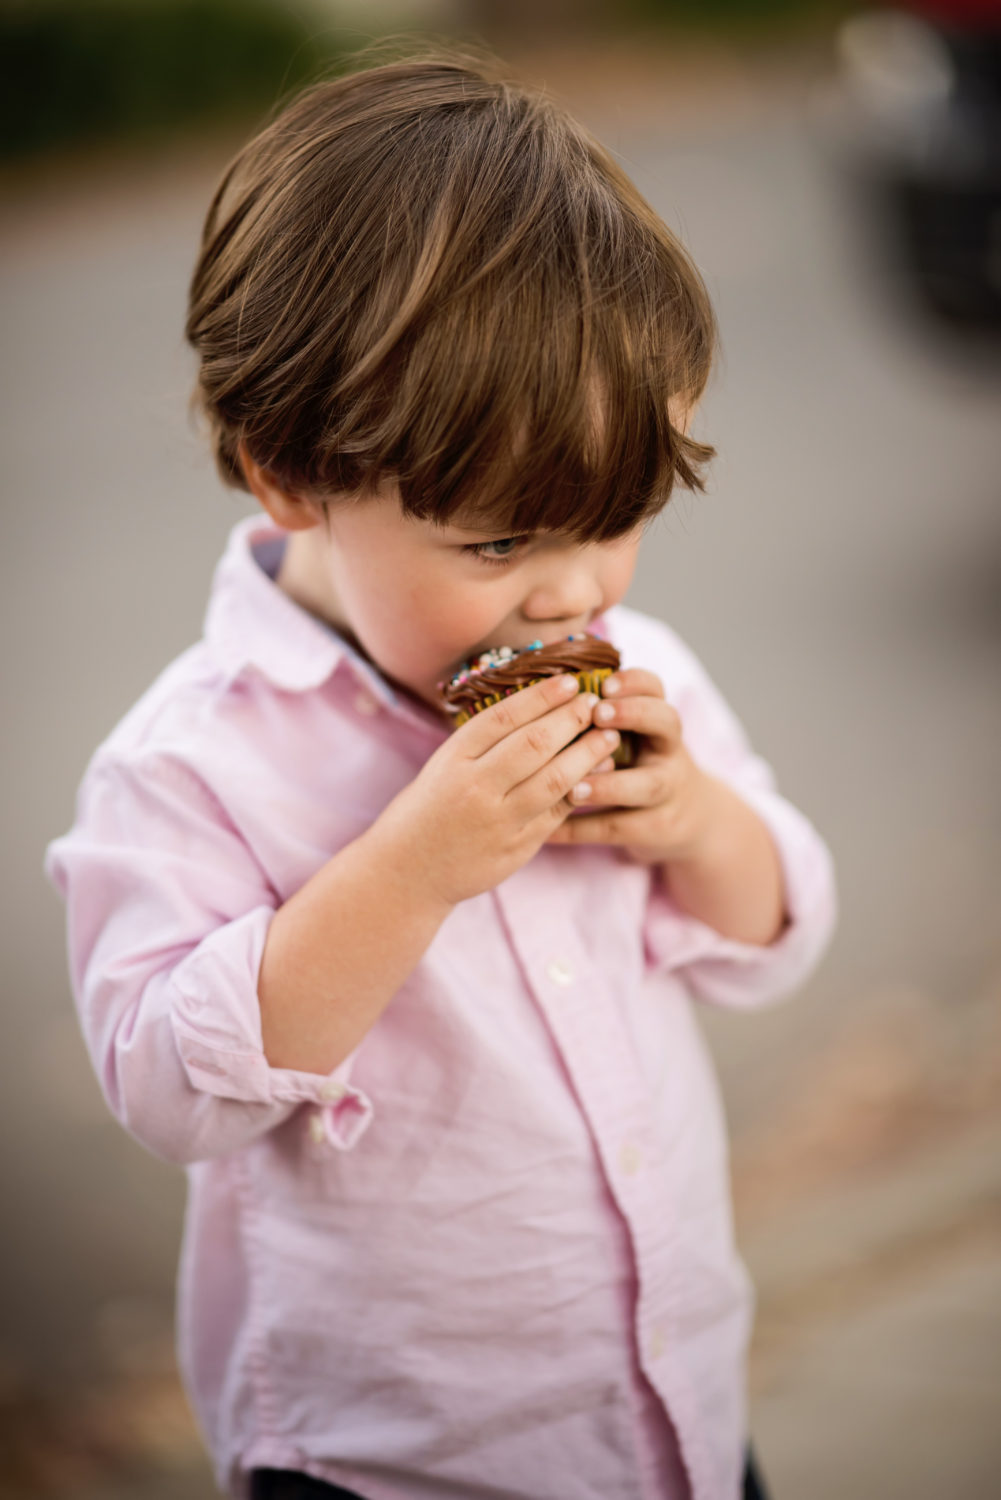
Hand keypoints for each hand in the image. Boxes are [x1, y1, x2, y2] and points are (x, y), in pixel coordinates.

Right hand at [370, 675, 621, 907]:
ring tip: (608, 736)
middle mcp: (475, 788)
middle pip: (534, 744)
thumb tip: (536, 706)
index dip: (542, 697)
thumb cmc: (426, 811)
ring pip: (554, 780)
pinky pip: (556, 814)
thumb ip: (482, 743)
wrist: (407, 873)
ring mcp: (497, 821)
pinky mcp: (516, 848)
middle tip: (594, 704)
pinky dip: (580, 791)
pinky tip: (598, 774)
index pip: (504, 717)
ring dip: (587, 754)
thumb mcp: (443, 767)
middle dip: (571, 719)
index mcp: (453, 759)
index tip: (570, 682)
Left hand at [544, 668, 719, 864]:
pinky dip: (581, 830)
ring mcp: (669, 790)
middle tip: (597, 715)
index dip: (633, 682)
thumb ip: (596, 714)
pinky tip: (550, 832)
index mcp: (655, 720)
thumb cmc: (638, 765)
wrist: (690, 817)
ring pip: (647, 785)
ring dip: (609, 786)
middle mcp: (669, 749)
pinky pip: (619, 828)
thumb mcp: (630, 737)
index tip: (604, 684)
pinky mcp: (658, 827)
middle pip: (666, 722)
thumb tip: (541, 678)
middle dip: (633, 714)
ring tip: (574, 788)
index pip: (655, 689)